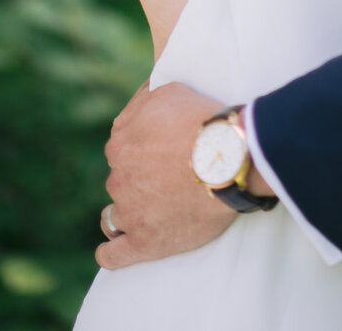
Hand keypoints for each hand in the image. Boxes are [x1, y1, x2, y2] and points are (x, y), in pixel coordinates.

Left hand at [95, 82, 235, 269]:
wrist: (229, 158)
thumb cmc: (203, 122)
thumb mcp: (169, 90)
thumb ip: (144, 96)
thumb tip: (141, 87)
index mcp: (120, 143)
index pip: (121, 146)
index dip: (142, 147)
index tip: (160, 151)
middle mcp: (118, 177)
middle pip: (121, 179)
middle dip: (138, 178)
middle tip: (168, 178)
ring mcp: (129, 211)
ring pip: (114, 215)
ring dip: (128, 211)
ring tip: (148, 211)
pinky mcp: (144, 241)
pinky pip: (114, 254)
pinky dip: (112, 252)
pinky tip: (114, 249)